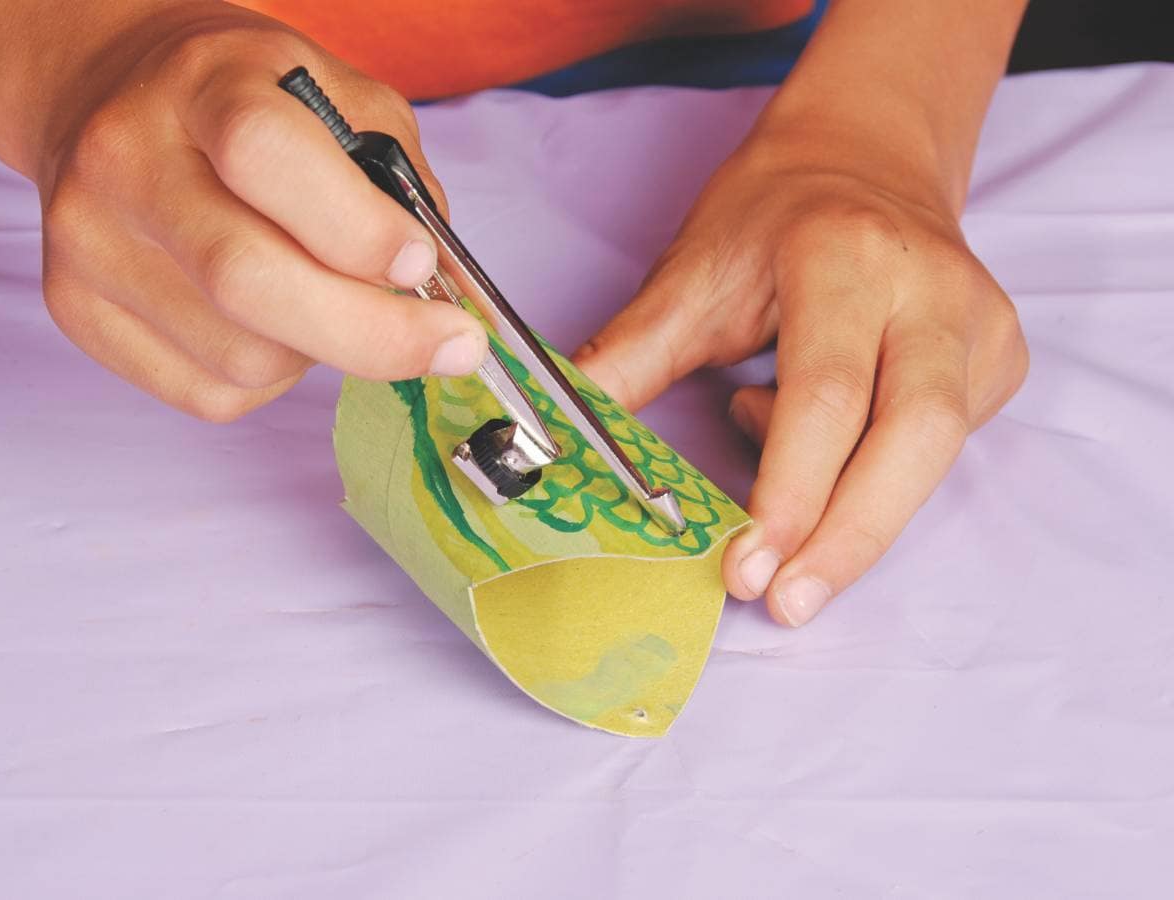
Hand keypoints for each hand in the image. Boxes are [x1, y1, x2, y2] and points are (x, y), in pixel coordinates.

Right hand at [28, 3, 485, 419]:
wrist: (108, 98)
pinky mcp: (79, 313)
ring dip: (320, 352)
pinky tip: (273, 327)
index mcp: (202, 82)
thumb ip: (398, 185)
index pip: (264, 154)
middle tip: (448, 347)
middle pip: (248, 281)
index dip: (355, 227)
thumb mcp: (338, 101)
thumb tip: (446, 292)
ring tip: (325, 301)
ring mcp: (90, 243)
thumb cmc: (244, 104)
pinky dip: (272, 379)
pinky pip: (211, 393)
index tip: (419, 264)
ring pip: (243, 356)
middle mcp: (126, 159)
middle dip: (374, 335)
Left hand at [575, 125, 1027, 625]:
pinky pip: (945, 446)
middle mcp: (930, 285)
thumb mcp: (690, 274)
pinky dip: (881, 472)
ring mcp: (980, 321)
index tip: (745, 568)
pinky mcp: (1002, 354)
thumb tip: (561, 442)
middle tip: (785, 603)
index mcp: (843, 255)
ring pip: (938, 452)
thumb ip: (628, 359)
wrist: (862, 156)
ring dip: (861, 517)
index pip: (826, 394)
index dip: (789, 492)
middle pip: (914, 436)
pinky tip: (834, 445)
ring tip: (793, 537)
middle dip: (848, 538)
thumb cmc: (770, 215)